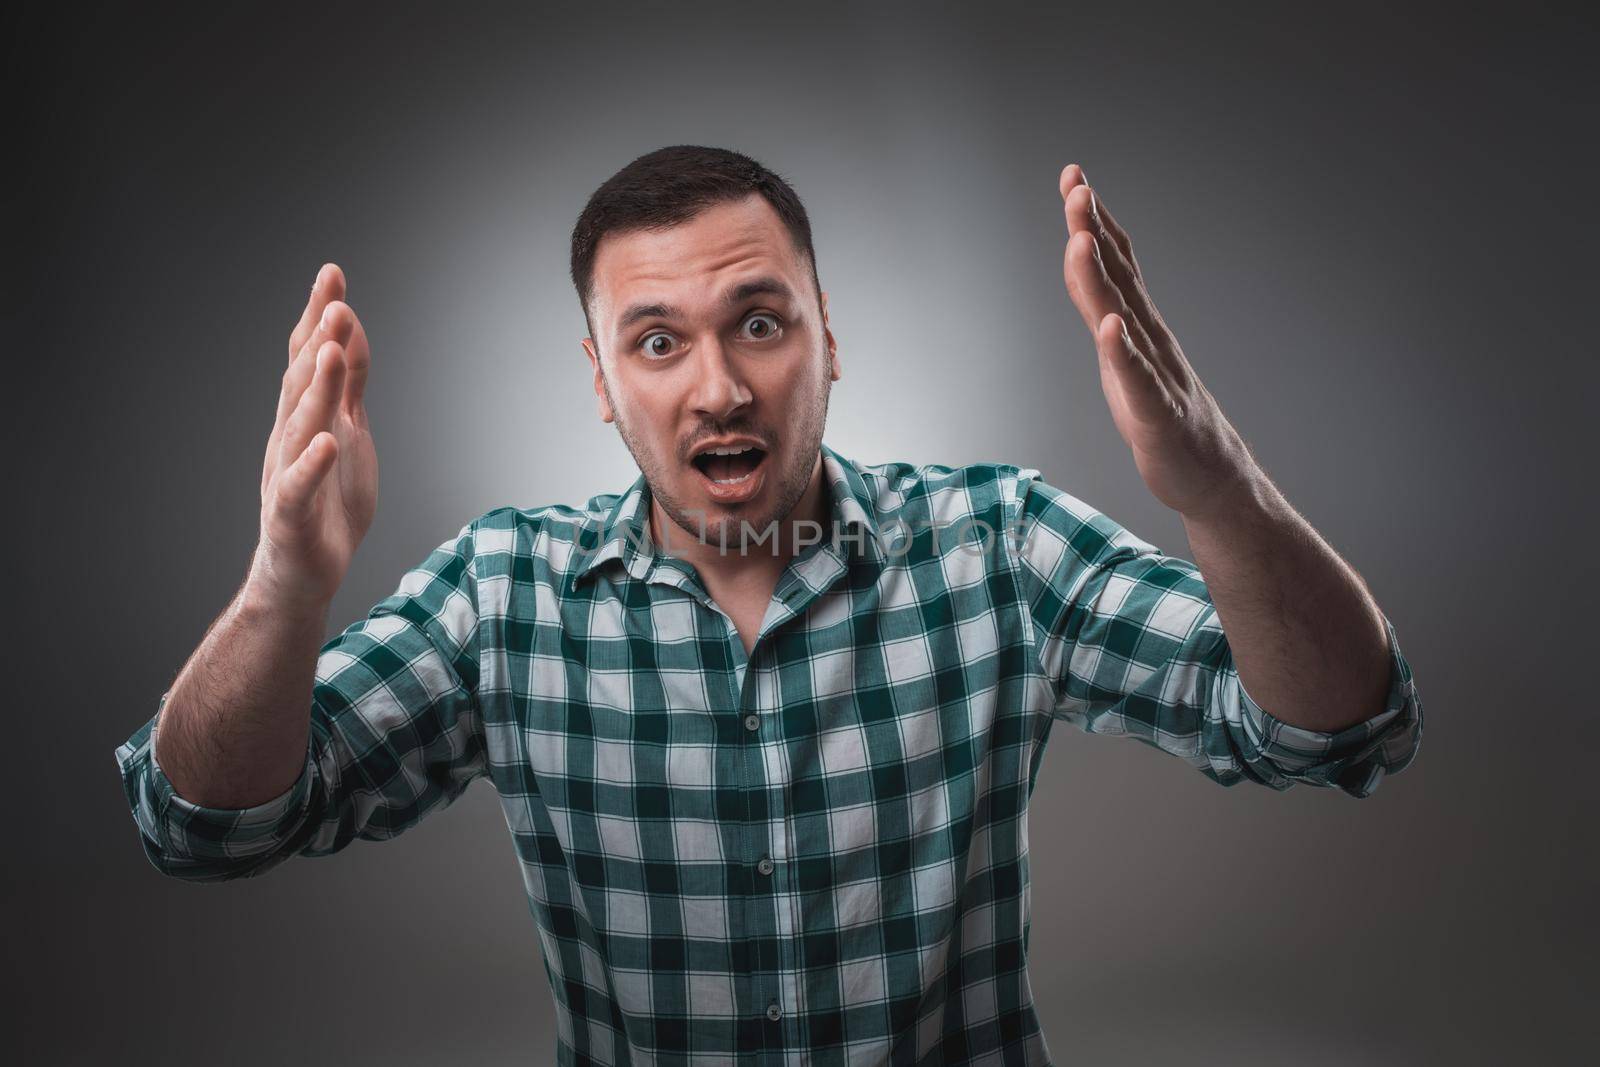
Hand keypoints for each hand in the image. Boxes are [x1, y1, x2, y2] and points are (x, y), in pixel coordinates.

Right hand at [250, 263, 377, 608]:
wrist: (302, 575)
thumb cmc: (328, 502)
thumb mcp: (350, 433)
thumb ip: (350, 385)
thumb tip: (351, 330)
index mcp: (305, 417)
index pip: (310, 358)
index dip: (318, 316)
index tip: (331, 272)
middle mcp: (290, 438)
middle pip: (301, 382)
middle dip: (318, 340)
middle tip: (335, 300)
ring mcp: (287, 475)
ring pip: (300, 426)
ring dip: (316, 388)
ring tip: (331, 351)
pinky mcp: (291, 516)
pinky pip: (298, 488)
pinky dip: (311, 464)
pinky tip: (325, 442)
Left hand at [1059, 164, 1257, 517]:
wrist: (1211, 478)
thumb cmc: (1164, 419)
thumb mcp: (1121, 359)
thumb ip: (1104, 313)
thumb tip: (1083, 265)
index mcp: (1136, 327)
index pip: (1115, 263)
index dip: (1094, 221)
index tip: (1075, 178)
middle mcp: (1149, 340)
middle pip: (1118, 277)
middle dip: (1094, 230)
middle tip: (1076, 186)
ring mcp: (1155, 375)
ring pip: (1123, 318)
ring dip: (1101, 278)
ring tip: (1081, 237)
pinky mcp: (1157, 415)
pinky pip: (1138, 379)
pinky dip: (1122, 352)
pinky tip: (1110, 327)